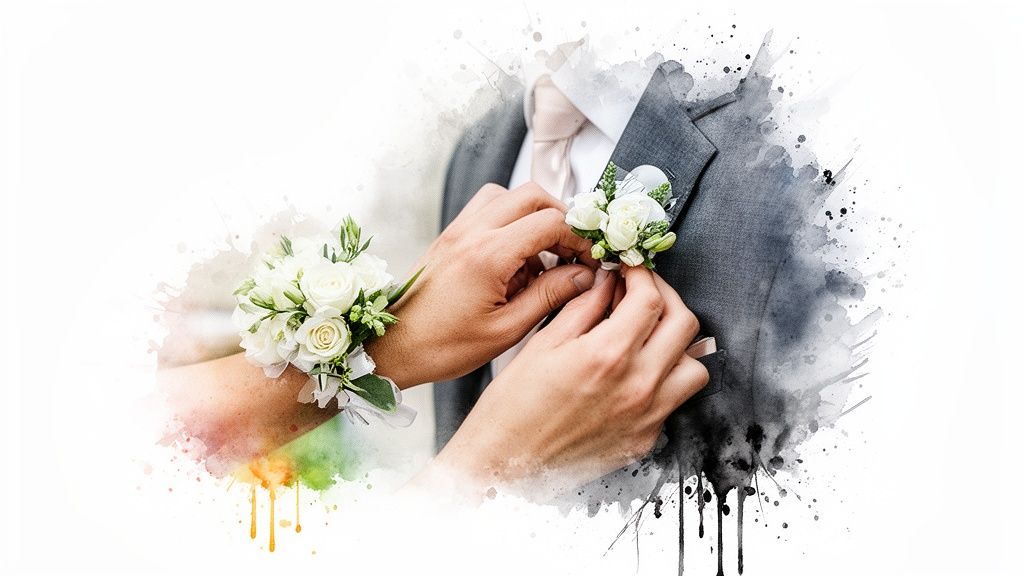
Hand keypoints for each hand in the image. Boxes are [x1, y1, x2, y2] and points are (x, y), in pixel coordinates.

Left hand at [366, 182, 595, 386]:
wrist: (393, 348)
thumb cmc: (442, 346)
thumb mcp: (506, 330)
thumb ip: (549, 296)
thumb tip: (584, 276)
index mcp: (487, 256)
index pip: (550, 222)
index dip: (579, 239)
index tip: (591, 260)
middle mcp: (471, 233)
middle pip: (531, 195)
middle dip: (561, 218)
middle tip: (573, 251)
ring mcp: (457, 231)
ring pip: (507, 195)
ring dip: (533, 215)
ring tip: (544, 255)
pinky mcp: (449, 237)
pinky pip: (486, 210)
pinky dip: (509, 222)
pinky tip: (515, 260)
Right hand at [428, 265, 709, 496]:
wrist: (505, 462)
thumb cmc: (513, 405)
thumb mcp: (543, 344)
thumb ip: (582, 307)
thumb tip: (607, 281)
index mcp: (608, 355)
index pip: (650, 299)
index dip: (643, 275)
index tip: (630, 270)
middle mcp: (637, 386)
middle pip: (684, 325)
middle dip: (666, 298)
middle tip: (643, 292)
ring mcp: (647, 416)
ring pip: (694, 366)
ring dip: (676, 343)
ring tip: (648, 336)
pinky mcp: (646, 439)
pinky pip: (674, 400)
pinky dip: (664, 379)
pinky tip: (636, 372)